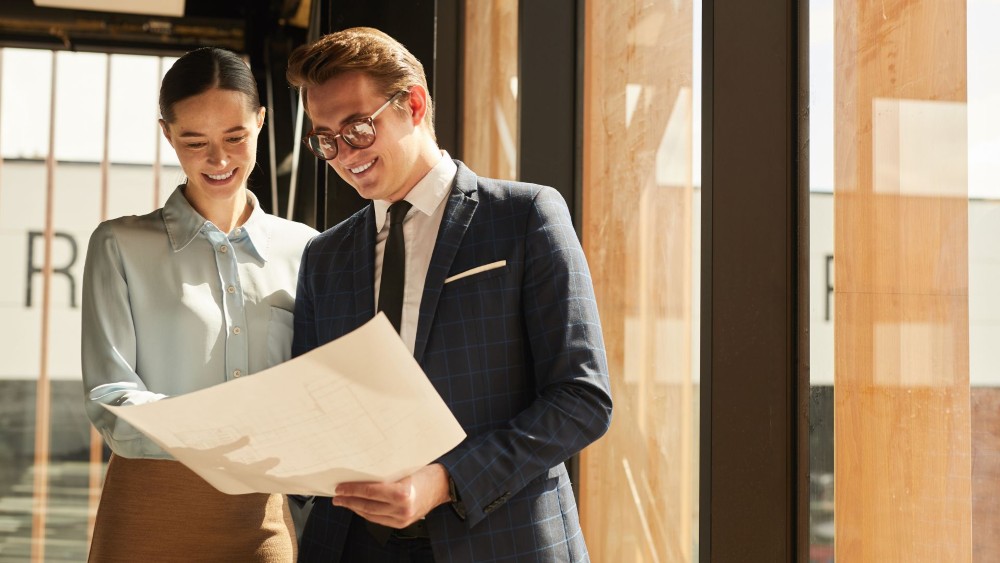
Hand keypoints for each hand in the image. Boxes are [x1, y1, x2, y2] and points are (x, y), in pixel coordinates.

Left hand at [331, 463, 450, 527]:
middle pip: (367, 506)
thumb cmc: (426, 471)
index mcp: (402, 492)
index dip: (352, 490)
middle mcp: (402, 508)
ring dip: (355, 508)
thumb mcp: (405, 467)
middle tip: (337, 496)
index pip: (369, 492)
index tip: (340, 487)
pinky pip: (379, 520)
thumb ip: (385, 472)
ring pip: (371, 515)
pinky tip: (359, 508)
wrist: (445, 484)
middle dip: (349, 501)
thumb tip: (360, 472)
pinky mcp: (403, 523)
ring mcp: (402, 518)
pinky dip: (367, 514)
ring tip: (344, 502)